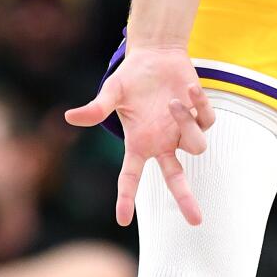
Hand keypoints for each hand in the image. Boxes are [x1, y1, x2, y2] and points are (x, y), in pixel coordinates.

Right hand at [63, 45, 216, 226]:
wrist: (157, 55)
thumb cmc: (131, 77)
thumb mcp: (112, 91)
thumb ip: (96, 108)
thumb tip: (70, 116)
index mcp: (139, 144)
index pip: (130, 177)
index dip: (126, 198)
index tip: (122, 220)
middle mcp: (162, 143)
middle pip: (175, 177)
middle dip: (185, 198)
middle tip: (195, 221)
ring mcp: (182, 130)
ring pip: (196, 146)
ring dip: (185, 124)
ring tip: (171, 102)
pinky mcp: (199, 114)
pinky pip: (206, 120)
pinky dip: (200, 105)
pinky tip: (190, 89)